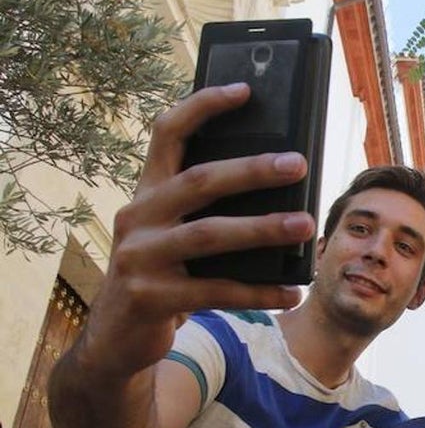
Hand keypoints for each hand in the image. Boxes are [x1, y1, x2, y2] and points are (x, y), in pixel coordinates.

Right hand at [79, 84, 315, 379]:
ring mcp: (140, 258)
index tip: (245, 89)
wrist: (116, 338)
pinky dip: (259, 292)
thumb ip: (209, 212)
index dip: (203, 106)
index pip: (167, 133)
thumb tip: (281, 189)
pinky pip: (216, 291)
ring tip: (305, 225)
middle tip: (299, 164)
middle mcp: (138, 217)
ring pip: (209, 235)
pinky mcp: (150, 297)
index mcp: (147, 193)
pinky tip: (292, 291)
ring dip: (263, 229)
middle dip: (252, 170)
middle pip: (199, 181)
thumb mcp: (177, 235)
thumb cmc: (164, 275)